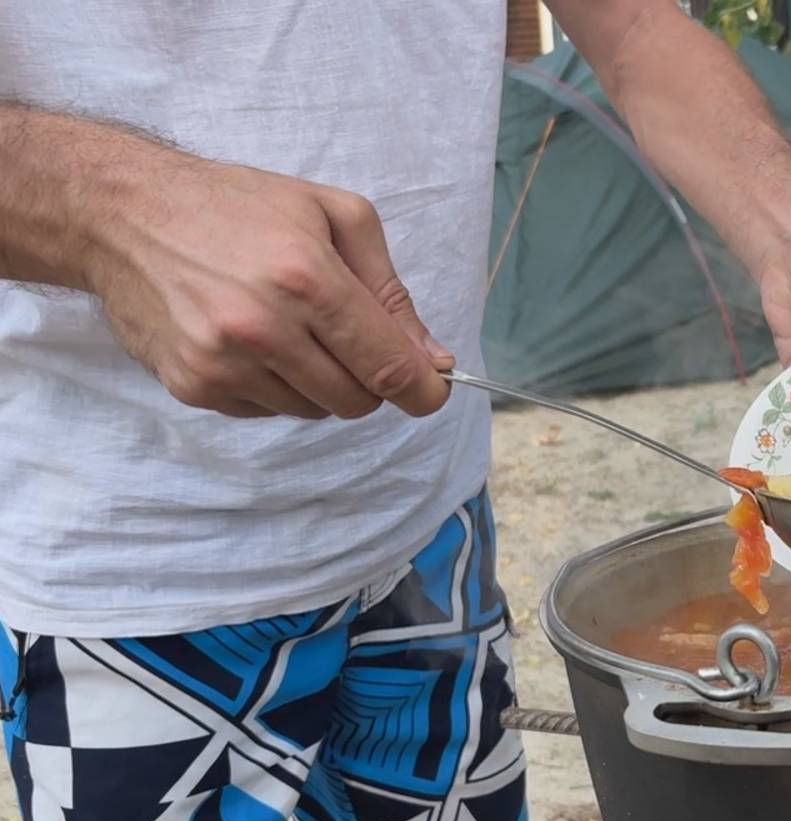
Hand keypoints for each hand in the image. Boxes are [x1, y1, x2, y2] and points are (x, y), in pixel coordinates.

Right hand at [87, 156, 451, 418]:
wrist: (123, 213)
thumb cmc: (238, 205)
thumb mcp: (333, 215)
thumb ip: (390, 291)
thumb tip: (432, 359)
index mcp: (305, 278)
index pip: (385, 364)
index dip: (422, 390)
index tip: (433, 392)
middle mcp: (261, 327)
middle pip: (355, 399)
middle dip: (369, 380)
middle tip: (351, 340)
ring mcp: (221, 363)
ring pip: (313, 411)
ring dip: (320, 382)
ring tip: (290, 327)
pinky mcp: (192, 386)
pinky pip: (266, 411)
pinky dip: (275, 386)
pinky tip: (252, 340)